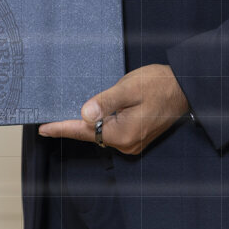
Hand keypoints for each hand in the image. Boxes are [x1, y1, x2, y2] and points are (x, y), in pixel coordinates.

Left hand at [38, 63, 189, 154]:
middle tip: (53, 114)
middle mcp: (127, 144)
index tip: (43, 128)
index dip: (62, 128)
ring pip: (103, 132)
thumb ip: (106, 101)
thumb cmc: (159, 84)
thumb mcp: (130, 88)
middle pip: (92, 134)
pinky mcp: (138, 136)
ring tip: (74, 109)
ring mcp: (134, 142)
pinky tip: (97, 112)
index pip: (84, 132)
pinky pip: (113, 131)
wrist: (186, 87)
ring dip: (90, 122)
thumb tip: (83, 114)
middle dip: (74, 124)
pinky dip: (103, 122)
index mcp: (123, 133)